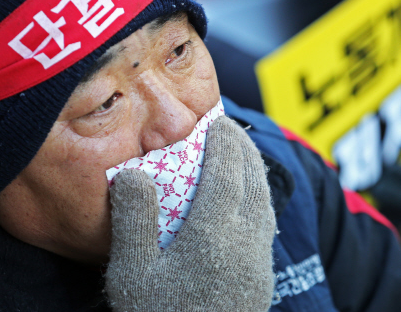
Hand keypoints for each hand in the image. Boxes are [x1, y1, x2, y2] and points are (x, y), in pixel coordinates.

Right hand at [105, 116, 275, 311]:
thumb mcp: (132, 274)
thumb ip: (133, 220)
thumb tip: (134, 173)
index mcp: (213, 234)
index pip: (225, 173)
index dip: (223, 143)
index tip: (217, 121)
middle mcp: (245, 242)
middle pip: (252, 181)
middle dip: (243, 149)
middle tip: (230, 129)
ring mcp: (258, 261)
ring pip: (265, 202)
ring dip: (255, 171)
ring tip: (242, 155)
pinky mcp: (263, 278)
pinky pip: (267, 224)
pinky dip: (261, 198)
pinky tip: (249, 200)